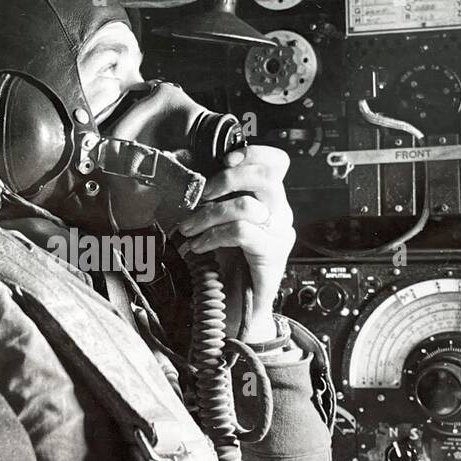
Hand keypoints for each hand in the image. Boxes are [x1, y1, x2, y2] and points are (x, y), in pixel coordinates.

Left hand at [177, 144, 295, 341]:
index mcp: (269, 198)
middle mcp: (280, 212)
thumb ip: (206, 193)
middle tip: (201, 195)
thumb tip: (180, 159)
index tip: (226, 159)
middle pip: (266, 176)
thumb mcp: (215, 221)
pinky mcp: (273, 253)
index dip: (253, 153)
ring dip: (208, 215)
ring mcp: (280, 232)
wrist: (238, 307)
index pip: (276, 162)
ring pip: (246, 206)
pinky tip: (198, 245)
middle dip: (227, 180)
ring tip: (188, 228)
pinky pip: (242, 233)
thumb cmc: (227, 263)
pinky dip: (213, 236)